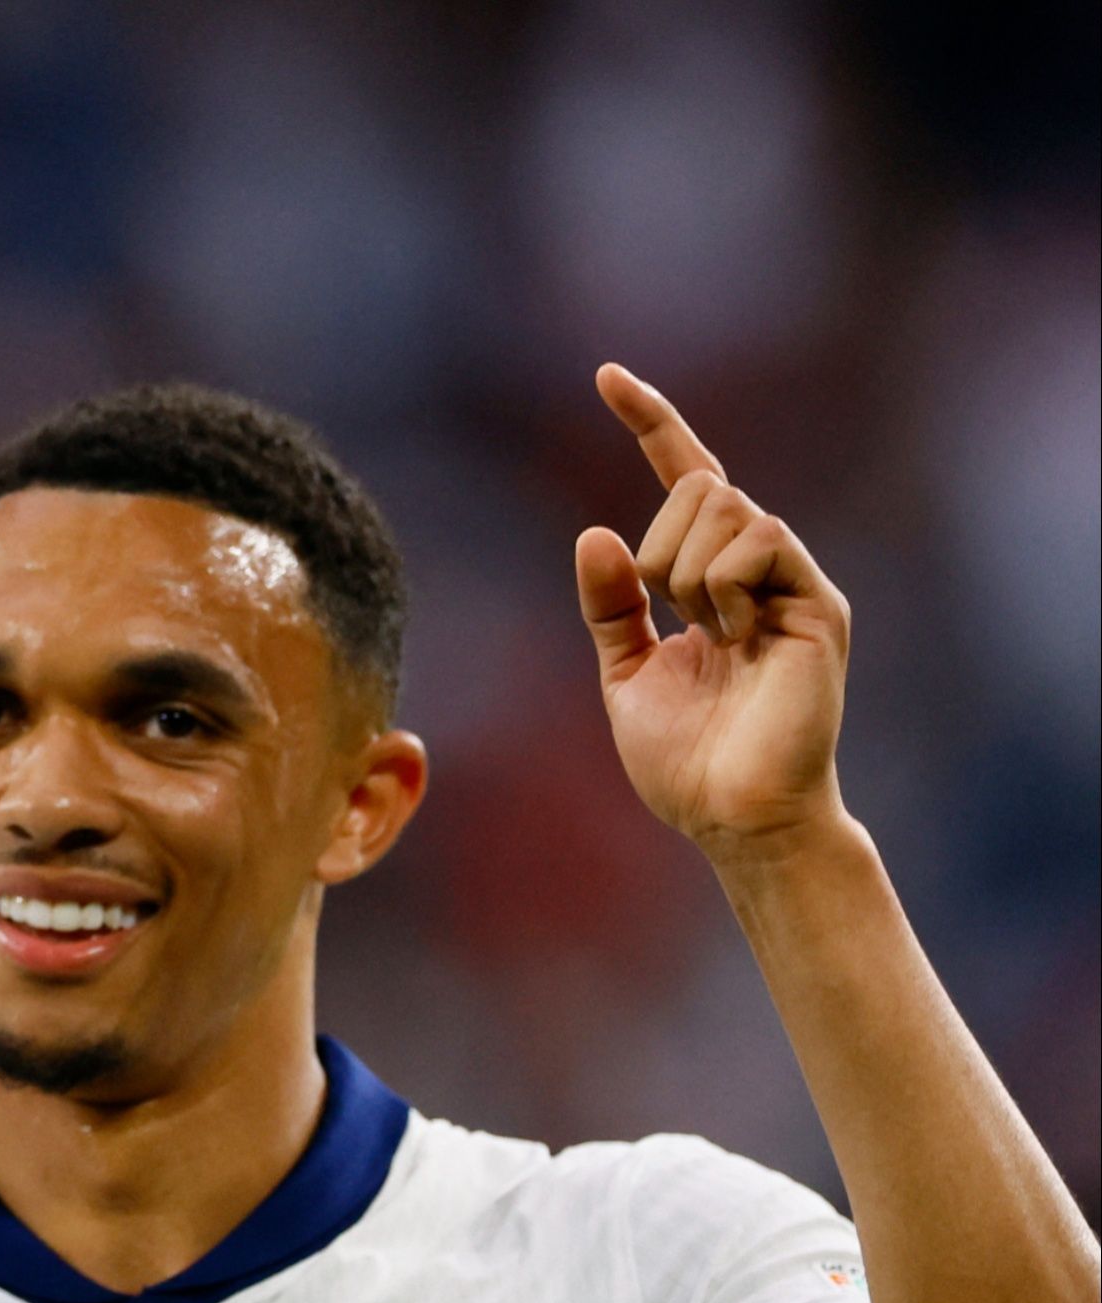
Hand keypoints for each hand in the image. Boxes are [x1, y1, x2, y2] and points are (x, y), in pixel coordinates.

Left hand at [576, 364, 853, 856]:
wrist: (731, 814)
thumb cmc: (685, 757)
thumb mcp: (626, 671)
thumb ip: (610, 604)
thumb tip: (594, 532)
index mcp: (710, 576)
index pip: (684, 477)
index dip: (650, 423)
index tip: (606, 375)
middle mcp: (758, 566)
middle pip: (699, 483)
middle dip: (658, 545)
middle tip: (669, 614)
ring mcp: (793, 580)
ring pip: (725, 502)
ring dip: (684, 569)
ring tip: (708, 635)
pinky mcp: (819, 601)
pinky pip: (760, 535)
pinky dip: (721, 581)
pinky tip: (732, 632)